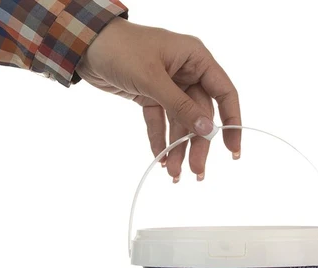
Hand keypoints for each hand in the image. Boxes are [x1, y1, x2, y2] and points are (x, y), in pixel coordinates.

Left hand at [76, 19, 241, 181]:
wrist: (85, 44)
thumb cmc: (120, 48)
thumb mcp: (153, 79)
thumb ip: (181, 106)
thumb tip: (207, 130)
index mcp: (195, 58)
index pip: (223, 92)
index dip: (231, 121)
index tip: (232, 149)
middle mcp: (186, 71)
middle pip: (201, 114)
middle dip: (198, 143)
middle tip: (197, 170)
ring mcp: (168, 84)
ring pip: (180, 121)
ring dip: (178, 146)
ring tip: (175, 173)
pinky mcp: (150, 94)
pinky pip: (160, 121)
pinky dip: (160, 139)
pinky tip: (161, 157)